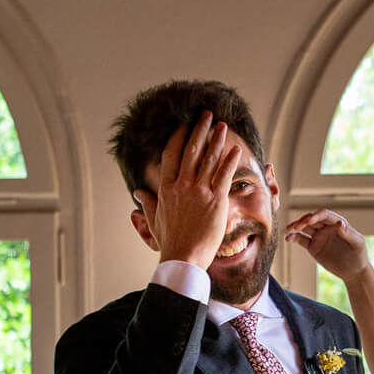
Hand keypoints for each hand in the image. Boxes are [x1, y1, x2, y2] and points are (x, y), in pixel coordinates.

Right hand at [143, 112, 247, 268]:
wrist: (183, 258)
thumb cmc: (170, 242)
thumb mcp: (154, 220)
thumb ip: (148, 202)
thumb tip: (138, 192)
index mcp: (166, 189)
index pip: (171, 155)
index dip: (179, 137)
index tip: (184, 125)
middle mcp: (182, 186)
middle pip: (191, 150)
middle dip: (199, 129)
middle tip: (206, 115)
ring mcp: (199, 192)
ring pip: (208, 158)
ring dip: (216, 139)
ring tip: (222, 125)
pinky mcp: (215, 200)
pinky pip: (223, 175)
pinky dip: (229, 160)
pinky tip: (235, 149)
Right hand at [284, 209, 371, 281]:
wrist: (353, 271)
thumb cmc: (358, 255)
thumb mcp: (357, 244)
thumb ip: (349, 233)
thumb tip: (340, 223)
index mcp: (336, 223)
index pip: (324, 215)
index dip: (316, 215)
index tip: (309, 220)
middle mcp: (326, 227)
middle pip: (311, 219)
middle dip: (303, 221)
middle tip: (296, 226)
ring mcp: (318, 236)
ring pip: (304, 228)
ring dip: (295, 227)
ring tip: (288, 230)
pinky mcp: (313, 247)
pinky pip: (301, 240)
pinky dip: (294, 238)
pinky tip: (288, 238)